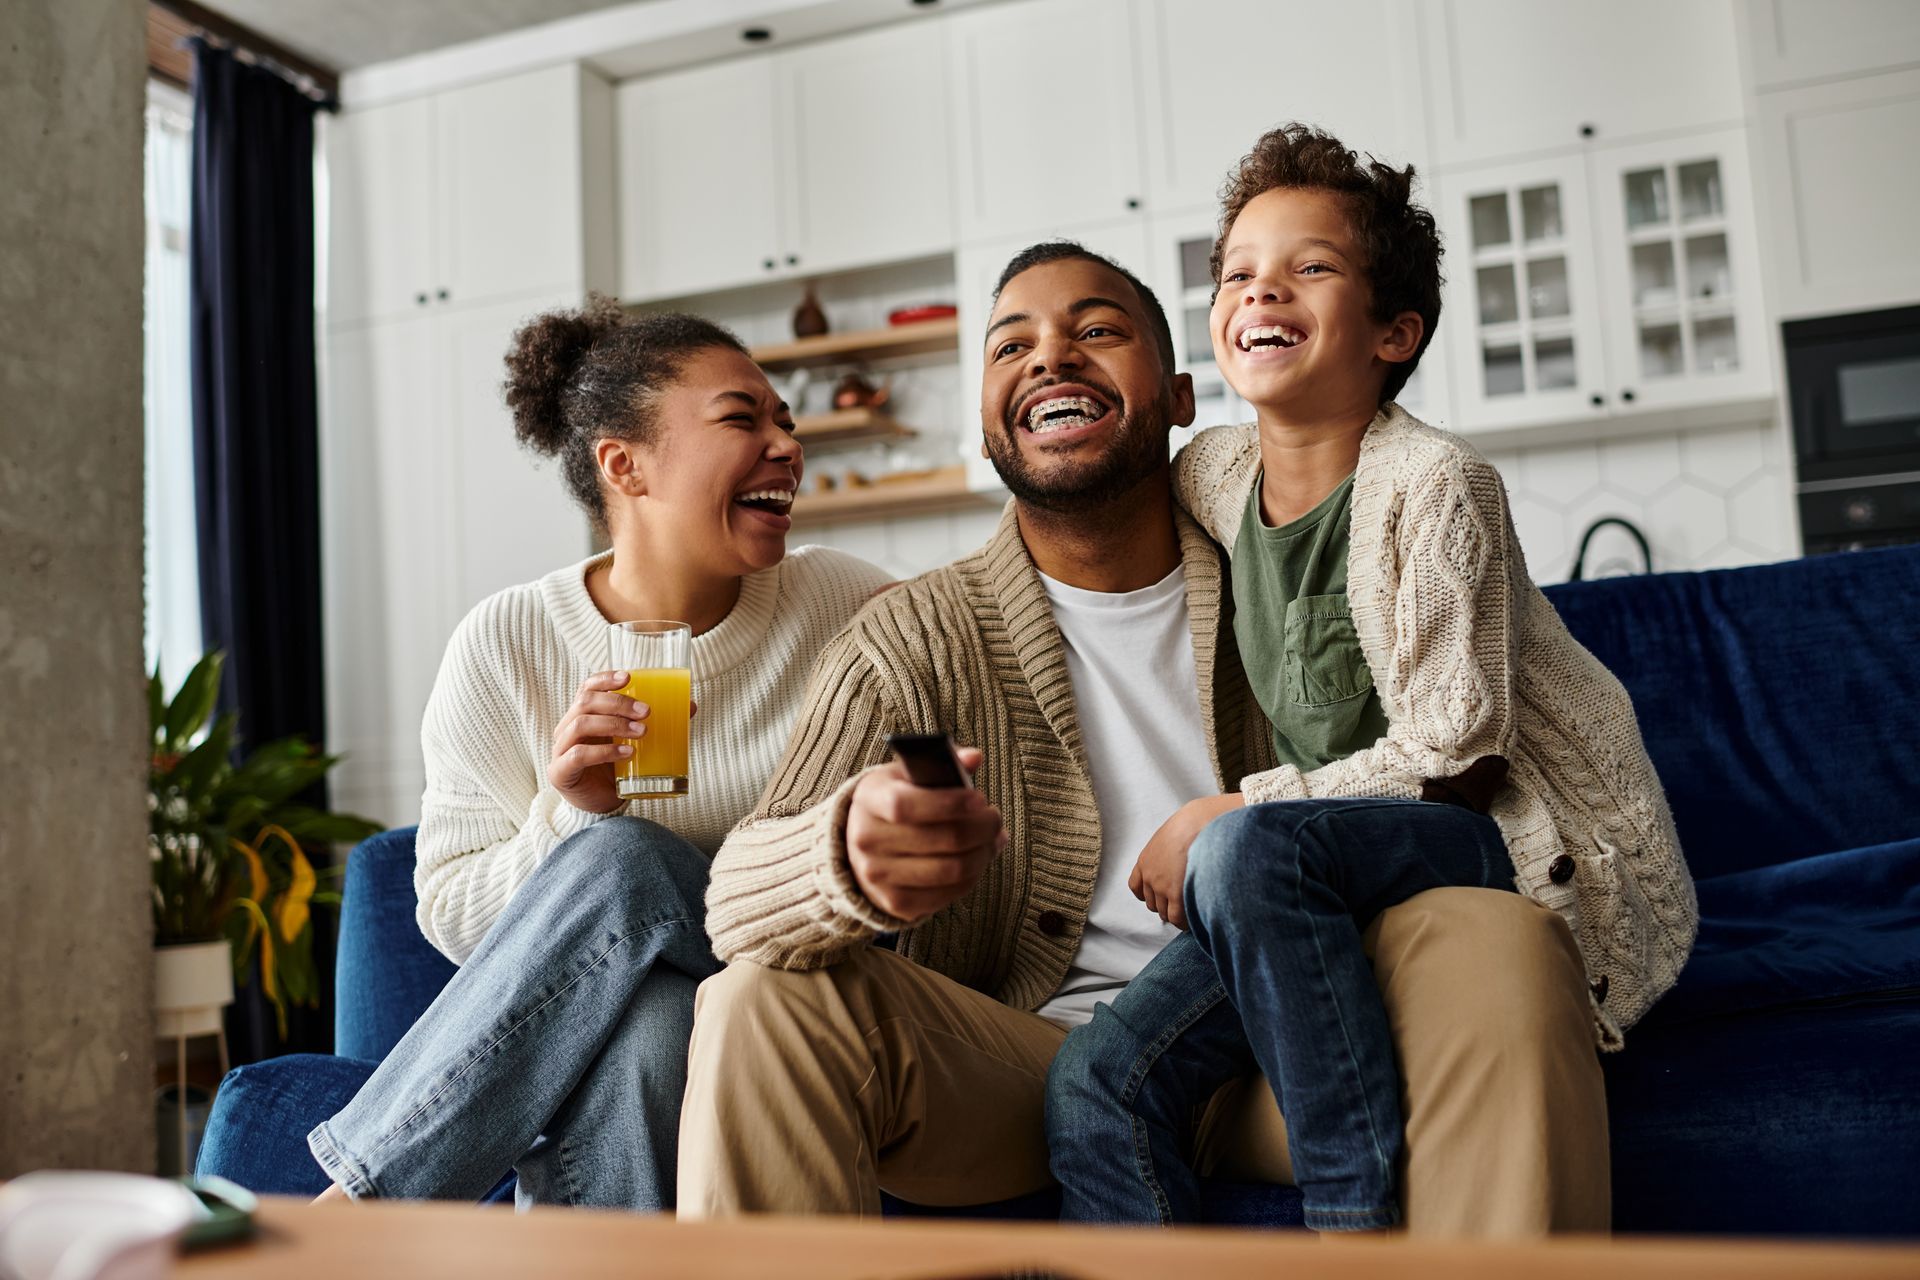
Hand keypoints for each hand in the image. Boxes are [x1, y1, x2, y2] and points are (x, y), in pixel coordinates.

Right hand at [548, 671, 651, 814]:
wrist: (599, 805)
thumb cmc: (615, 768)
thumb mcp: (633, 742)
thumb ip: (654, 723)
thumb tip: (690, 706)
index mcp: (582, 716)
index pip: (586, 688)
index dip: (604, 679)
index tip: (628, 677)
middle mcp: (567, 728)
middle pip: (585, 702)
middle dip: (618, 703)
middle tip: (646, 711)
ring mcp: (560, 749)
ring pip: (580, 724)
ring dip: (614, 724)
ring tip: (641, 732)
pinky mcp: (560, 772)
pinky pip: (578, 755)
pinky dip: (604, 751)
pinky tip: (627, 753)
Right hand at [847, 747, 1004, 921]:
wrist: (860, 846)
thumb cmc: (895, 802)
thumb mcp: (908, 776)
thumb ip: (942, 764)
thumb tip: (974, 758)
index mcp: (869, 800)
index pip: (906, 805)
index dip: (949, 803)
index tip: (980, 799)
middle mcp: (867, 841)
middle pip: (943, 840)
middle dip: (982, 828)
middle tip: (995, 819)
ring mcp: (879, 877)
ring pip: (953, 870)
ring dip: (984, 853)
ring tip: (992, 838)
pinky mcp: (897, 903)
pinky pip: (951, 894)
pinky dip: (973, 876)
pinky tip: (978, 858)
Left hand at [1128, 793, 1244, 929]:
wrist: (1196, 823)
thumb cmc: (1190, 825)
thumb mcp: (1170, 836)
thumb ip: (1168, 851)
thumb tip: (1180, 857)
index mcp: (1145, 861)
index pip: (1136, 887)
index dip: (1148, 894)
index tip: (1160, 896)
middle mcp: (1149, 876)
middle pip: (1152, 903)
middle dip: (1165, 906)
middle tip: (1180, 906)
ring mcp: (1161, 886)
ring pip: (1163, 912)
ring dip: (1175, 915)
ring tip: (1189, 914)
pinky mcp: (1175, 893)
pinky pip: (1176, 917)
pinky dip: (1183, 922)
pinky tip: (1193, 921)